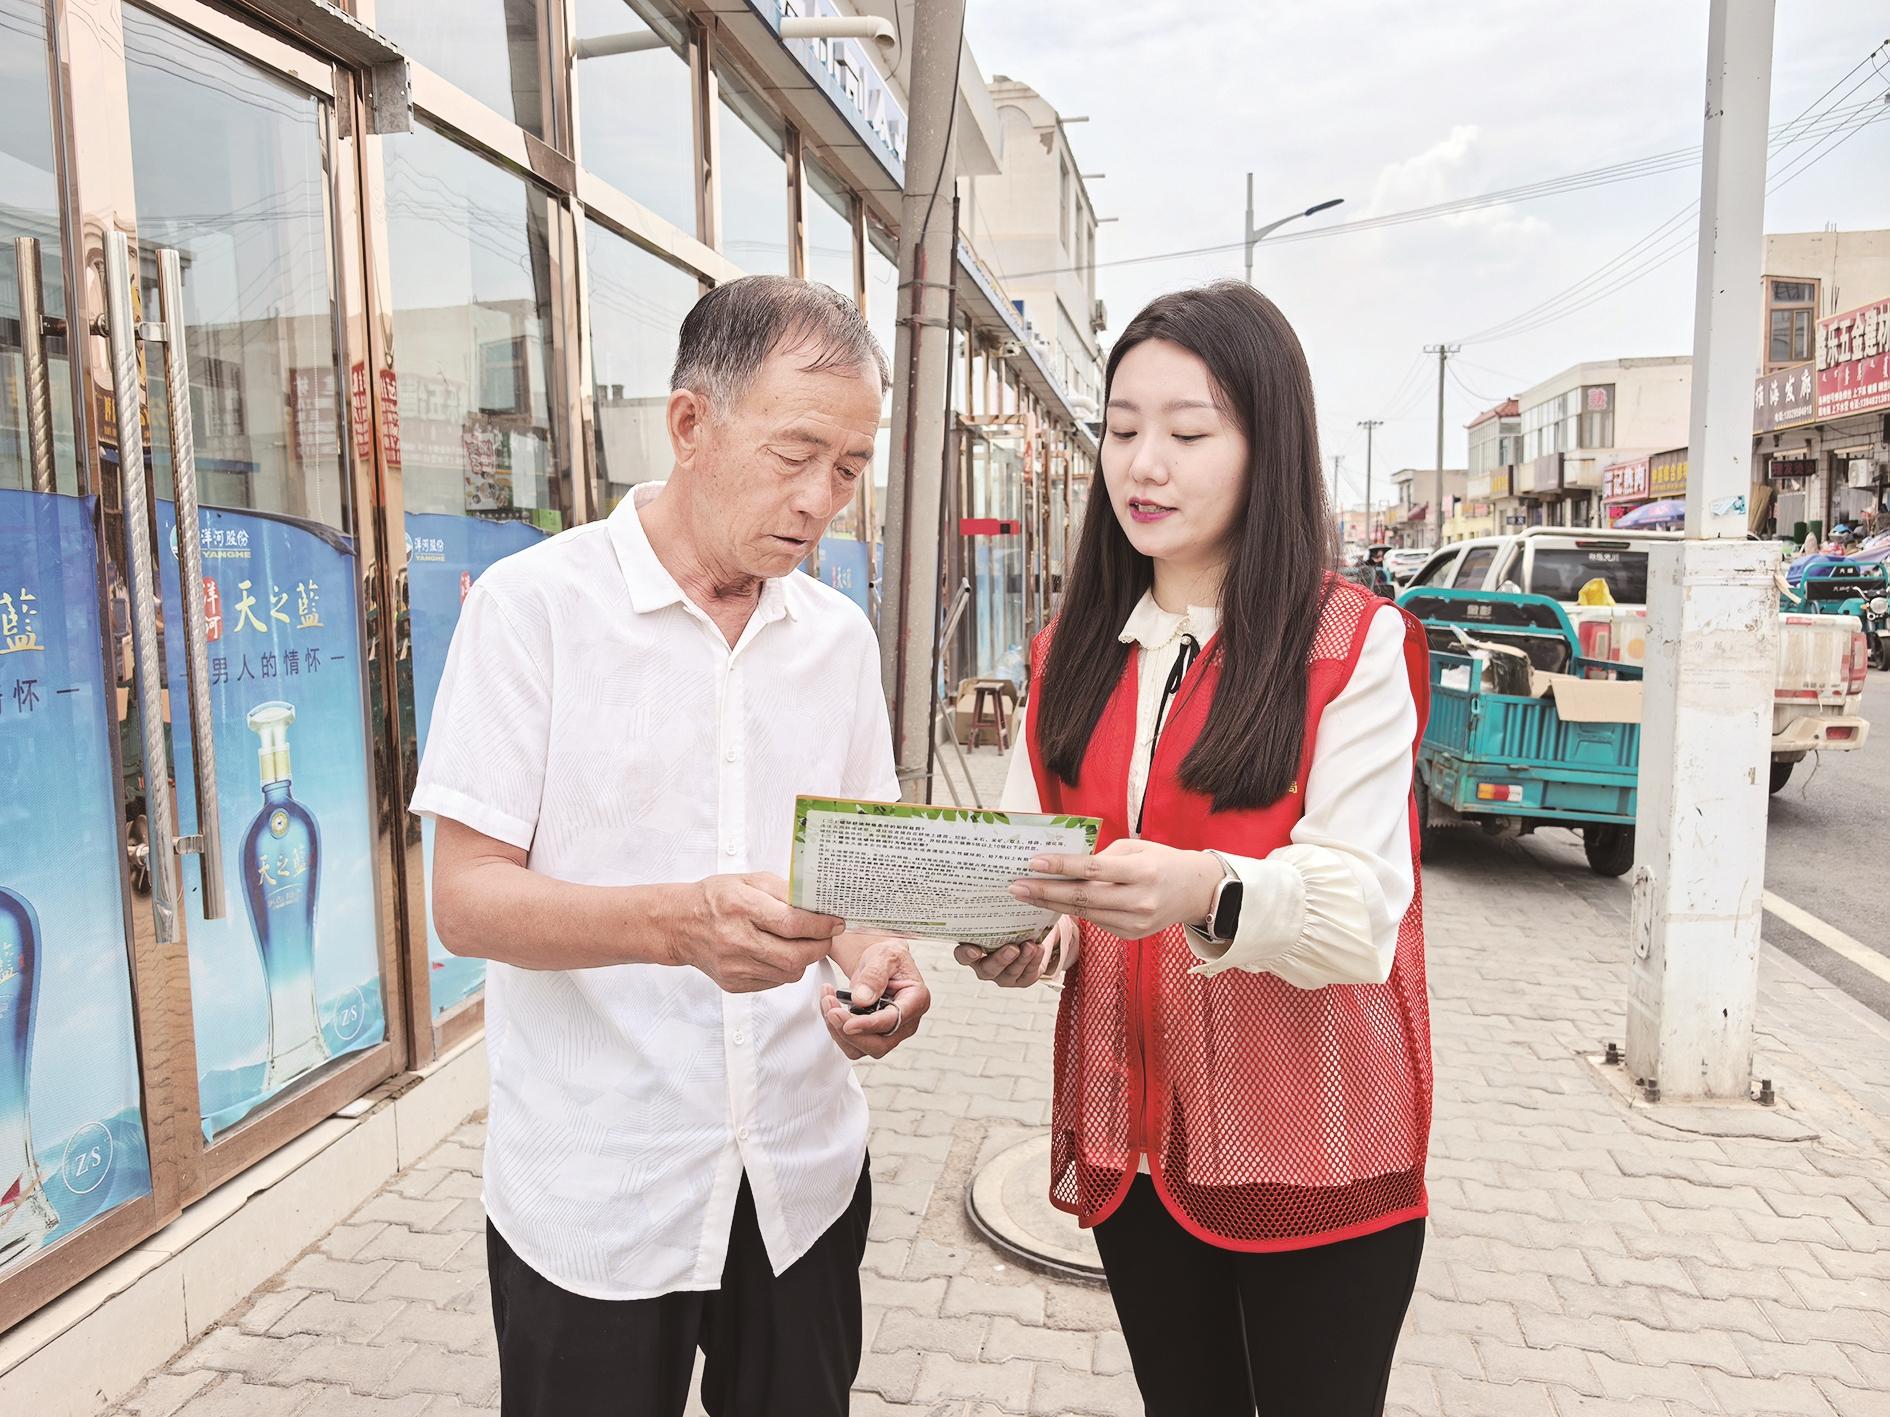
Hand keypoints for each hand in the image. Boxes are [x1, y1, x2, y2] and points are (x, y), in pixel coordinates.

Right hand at [676, 873, 844, 992]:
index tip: (836, 922)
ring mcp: (734, 966)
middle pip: (794, 956)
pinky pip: (774, 981)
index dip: (821, 926)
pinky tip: (777, 953)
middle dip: (819, 947)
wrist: (680, 924)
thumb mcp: (750, 880)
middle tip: (825, 936)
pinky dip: (784, 968)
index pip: (791, 923)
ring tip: (799, 942)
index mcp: (741, 907)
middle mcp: (736, 940)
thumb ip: (785, 891)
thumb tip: (819, 905)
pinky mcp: (734, 983)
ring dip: (803, 959)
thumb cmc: (716, 898)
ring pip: (789, 973)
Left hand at [820, 938, 928, 1059]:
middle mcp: (906, 1022)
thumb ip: (874, 975)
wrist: (880, 963)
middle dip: (850, 1032)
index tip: (848, 1023)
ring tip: (828, 1001)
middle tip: (832, 1010)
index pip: (894, 1021)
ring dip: (838, 1030)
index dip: (870, 1025)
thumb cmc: (888, 958)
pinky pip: (851, 1044)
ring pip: (862, 1049)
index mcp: (916, 1000)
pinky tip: (831, 1008)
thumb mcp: (884, 955)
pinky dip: (836, 1029)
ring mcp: (889, 1032)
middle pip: (879, 1045)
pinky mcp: (873, 1036)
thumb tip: (862, 999)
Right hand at [954, 914, 1074, 986]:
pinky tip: (1039, 950)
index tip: (974, 950)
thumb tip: (996, 884)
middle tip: (1012, 948)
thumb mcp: (1000, 916)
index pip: (963, 956)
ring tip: (1031, 945)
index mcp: (974, 950)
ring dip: (1022, 959)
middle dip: (1000, 959)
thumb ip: (993, 909)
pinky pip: (1027, 975)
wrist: (1033, 933)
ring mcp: (1003, 975)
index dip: (966, 955)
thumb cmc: (1011, 922)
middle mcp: (985, 965)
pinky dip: (1034, 962)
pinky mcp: (1022, 979)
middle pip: (987, 969)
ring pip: (1010, 973)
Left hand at [1008, 841, 1221, 938]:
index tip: (1033, 863)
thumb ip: (1103, 856)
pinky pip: (1096, 922)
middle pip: (1083, 898)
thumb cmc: (1161, 861)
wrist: (1195, 892)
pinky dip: (1074, 913)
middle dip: (1045, 892)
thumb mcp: (1137, 848)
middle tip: (1016, 887)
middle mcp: (1140, 900)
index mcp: (1143, 871)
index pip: (1093, 870)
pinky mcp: (1131, 935)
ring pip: (1086, 914)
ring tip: (1027, 895)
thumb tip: (1066, 866)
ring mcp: (1136, 922)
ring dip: (1053, 905)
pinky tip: (1054, 905)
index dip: (1061, 868)